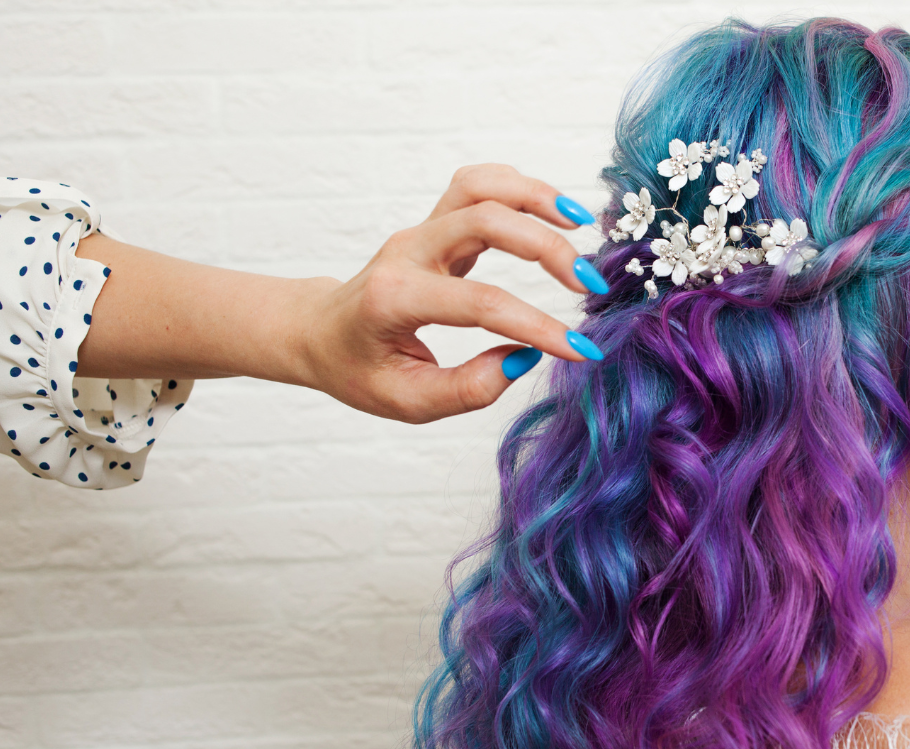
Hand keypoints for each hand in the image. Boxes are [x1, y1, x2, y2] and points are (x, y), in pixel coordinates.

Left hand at [297, 164, 607, 422]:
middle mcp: (407, 253)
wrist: (319, 331)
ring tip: (580, 225)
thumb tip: (525, 358)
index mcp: (395, 298)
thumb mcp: (406, 400)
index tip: (580, 350)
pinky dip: (518, 188)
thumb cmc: (360, 369)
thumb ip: (467, 389)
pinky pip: (476, 186)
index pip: (480, 305)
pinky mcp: (434, 224)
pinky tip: (553, 213)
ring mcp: (420, 231)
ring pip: (478, 187)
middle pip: (485, 222)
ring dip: (535, 197)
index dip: (537, 327)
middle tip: (590, 286)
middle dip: (546, 250)